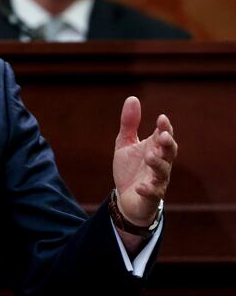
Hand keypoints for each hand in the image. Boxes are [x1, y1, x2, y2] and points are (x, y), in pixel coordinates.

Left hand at [113, 96, 176, 226]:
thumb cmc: (129, 168)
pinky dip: (147, 189)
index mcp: (154, 148)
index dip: (165, 128)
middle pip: (169, 153)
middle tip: (162, 136)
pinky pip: (152, 193)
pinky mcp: (150, 196)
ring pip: (163, 172)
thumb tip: (133, 98)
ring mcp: (157, 180)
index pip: (164, 136)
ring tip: (149, 155)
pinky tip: (140, 186)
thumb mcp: (125, 143)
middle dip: (167, 144)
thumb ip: (129, 123)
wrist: (125, 197)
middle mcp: (160, 163)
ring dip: (158, 163)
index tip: (161, 118)